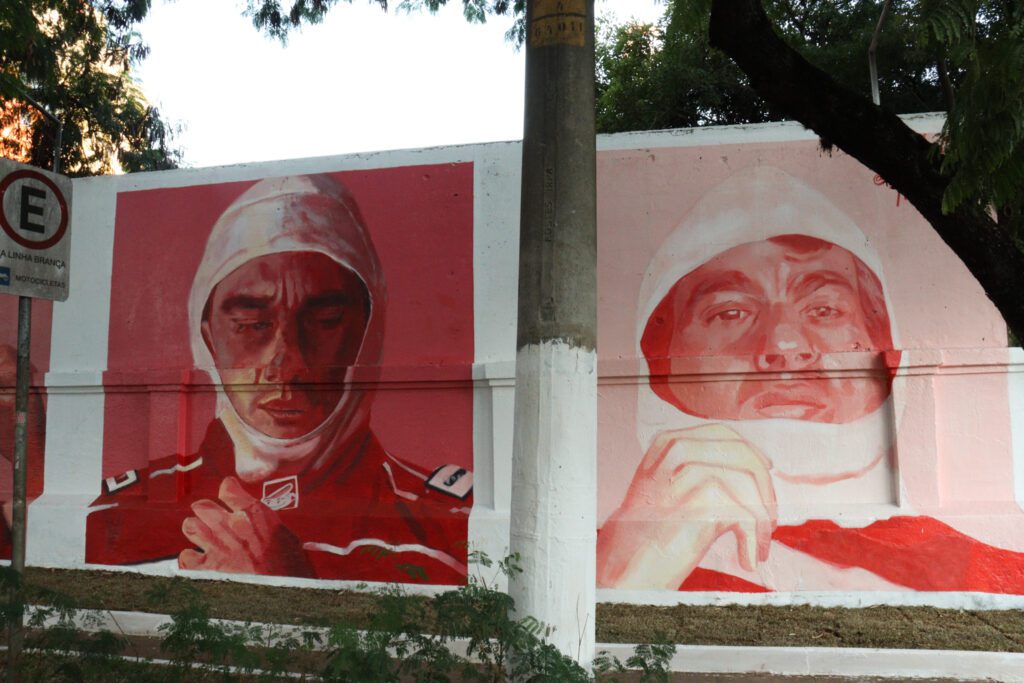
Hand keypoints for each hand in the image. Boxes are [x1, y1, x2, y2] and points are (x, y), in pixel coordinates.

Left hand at [179, 477, 312, 576]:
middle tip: (213, 518)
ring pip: (190, 526)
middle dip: (206, 510)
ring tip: (204, 537)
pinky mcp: (207, 570)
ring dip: (196, 529)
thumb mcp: (286, 535)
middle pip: (203, 506)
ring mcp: (217, 548)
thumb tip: (255, 519)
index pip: (229, 489)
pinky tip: (200, 561)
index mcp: (256, 515)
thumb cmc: (290, 568)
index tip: (229, 494)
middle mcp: (233, 527)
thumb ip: (266, 522)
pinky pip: (186, 557)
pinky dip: (190, 558)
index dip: (228, 490)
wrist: (284, 593)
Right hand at [597, 424, 776, 588]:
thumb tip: (759, 462)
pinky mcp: (696, 506)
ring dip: (762, 518)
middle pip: (740, 453)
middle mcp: (675, 452)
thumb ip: (702, 467)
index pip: (722, 433)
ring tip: (759, 545)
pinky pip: (745, 514)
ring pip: (747, 482)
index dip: (751, 452)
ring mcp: (684, 477)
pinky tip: (748, 559)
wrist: (626, 565)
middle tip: (768, 522)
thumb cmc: (653, 531)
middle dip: (763, 488)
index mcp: (667, 442)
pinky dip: (754, 540)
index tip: (766, 473)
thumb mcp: (671, 486)